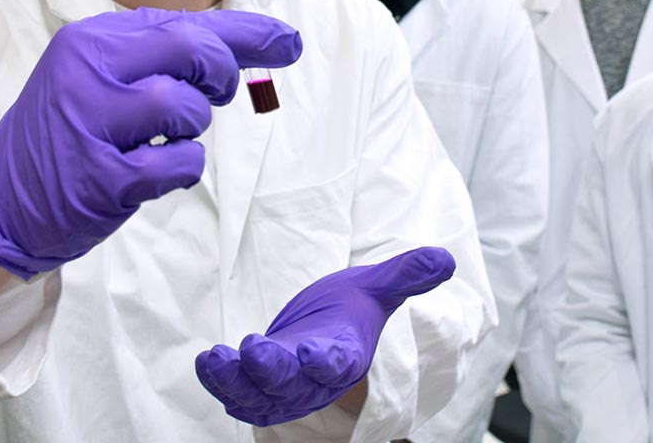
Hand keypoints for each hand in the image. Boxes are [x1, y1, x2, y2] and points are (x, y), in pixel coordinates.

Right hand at [0, 8, 301, 278]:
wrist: (0, 200)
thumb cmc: (69, 132)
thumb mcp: (101, 74)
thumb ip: (164, 53)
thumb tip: (261, 39)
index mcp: (91, 39)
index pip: (185, 23)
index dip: (246, 33)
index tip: (288, 41)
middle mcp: (88, 72)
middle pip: (193, 51)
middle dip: (218, 75)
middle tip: (210, 95)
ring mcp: (92, 124)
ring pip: (188, 109)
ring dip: (190, 130)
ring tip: (156, 140)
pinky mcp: (100, 178)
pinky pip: (179, 163)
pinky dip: (179, 168)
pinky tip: (150, 171)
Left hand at [196, 247, 455, 426]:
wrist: (326, 326)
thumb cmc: (352, 308)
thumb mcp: (379, 285)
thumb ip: (407, 274)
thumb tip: (446, 259)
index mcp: (344, 353)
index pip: (337, 363)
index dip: (325, 362)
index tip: (313, 354)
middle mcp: (312, 376)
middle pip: (292, 383)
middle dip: (271, 371)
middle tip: (253, 352)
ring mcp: (283, 386)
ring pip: (257, 393)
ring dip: (235, 381)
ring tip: (216, 359)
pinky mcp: (258, 386)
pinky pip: (236, 391)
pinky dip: (219, 381)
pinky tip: (206, 361)